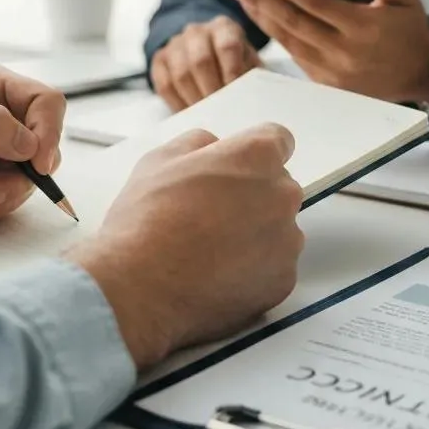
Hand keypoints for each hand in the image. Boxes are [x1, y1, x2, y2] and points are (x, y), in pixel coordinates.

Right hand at [68, 124, 304, 369]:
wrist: (141, 287)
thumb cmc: (147, 220)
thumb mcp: (160, 160)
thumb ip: (198, 143)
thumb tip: (212, 147)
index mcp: (256, 157)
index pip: (278, 140)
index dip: (253, 153)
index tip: (237, 167)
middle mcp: (281, 196)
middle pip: (278, 187)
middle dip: (252, 195)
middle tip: (211, 212)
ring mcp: (286, 241)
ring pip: (277, 229)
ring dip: (255, 234)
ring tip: (210, 249)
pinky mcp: (283, 281)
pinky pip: (274, 268)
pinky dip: (253, 270)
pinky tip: (218, 274)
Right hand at [150, 16, 261, 110]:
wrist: (208, 54)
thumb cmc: (234, 63)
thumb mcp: (249, 64)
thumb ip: (251, 77)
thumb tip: (249, 101)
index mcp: (224, 27)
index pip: (227, 46)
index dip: (232, 72)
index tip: (236, 95)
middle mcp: (197, 31)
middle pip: (200, 61)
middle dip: (212, 91)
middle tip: (221, 112)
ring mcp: (175, 44)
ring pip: (181, 74)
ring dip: (195, 99)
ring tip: (208, 116)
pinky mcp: (159, 60)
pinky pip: (165, 85)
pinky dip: (178, 103)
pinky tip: (191, 113)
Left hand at [224, 0, 428, 103]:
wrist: (419, 75)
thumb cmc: (409, 28)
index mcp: (363, 27)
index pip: (313, 2)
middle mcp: (344, 52)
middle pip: (291, 22)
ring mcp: (332, 72)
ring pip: (287, 40)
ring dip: (260, 17)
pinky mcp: (325, 84)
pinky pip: (293, 55)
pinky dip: (274, 35)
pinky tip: (260, 16)